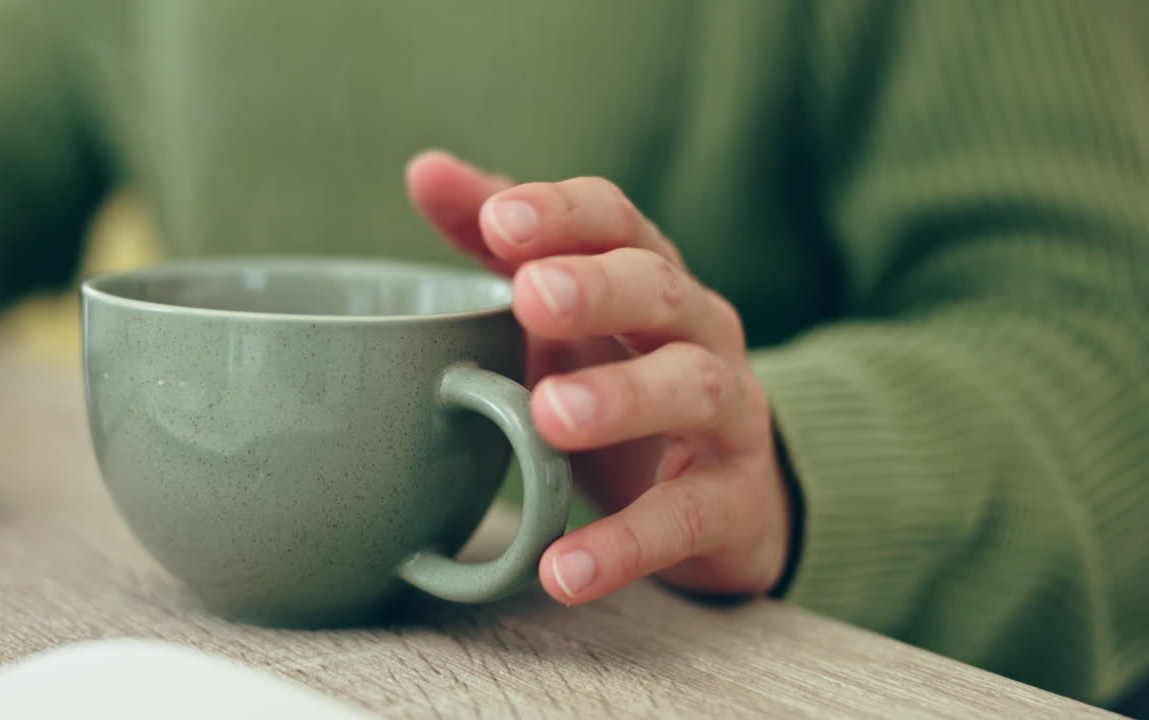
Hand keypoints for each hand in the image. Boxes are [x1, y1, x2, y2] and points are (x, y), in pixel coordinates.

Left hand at [406, 150, 792, 603]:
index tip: (498, 221)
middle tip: (532, 296)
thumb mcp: (566, 311)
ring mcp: (727, 416)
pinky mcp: (732, 503)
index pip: (617, 222)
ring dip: (620, 400)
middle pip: (662, 291)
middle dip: (599, 288)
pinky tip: (563, 569)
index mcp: (650, 278)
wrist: (731, 492)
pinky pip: (685, 518)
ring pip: (691, 390)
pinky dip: (625, 545)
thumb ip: (504, 245)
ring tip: (547, 419)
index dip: (563, 214)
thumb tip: (425, 168)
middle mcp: (699, 332)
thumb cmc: (627, 378)